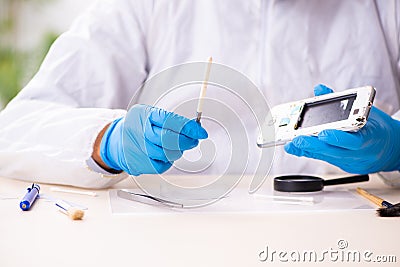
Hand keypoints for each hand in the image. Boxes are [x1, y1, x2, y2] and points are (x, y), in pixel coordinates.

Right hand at [98, 104, 207, 174]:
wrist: (117, 141)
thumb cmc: (139, 127)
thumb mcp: (151, 115)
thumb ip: (171, 120)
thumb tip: (194, 128)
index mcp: (144, 115)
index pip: (170, 121)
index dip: (188, 128)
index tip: (201, 132)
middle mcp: (139, 131)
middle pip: (169, 139)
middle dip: (187, 141)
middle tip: (194, 140)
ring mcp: (138, 149)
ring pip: (167, 153)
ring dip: (178, 151)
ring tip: (177, 146)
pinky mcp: (139, 164)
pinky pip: (162, 165)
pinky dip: (168, 160)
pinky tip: (166, 154)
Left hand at [284, 84, 399, 173]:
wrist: (391, 149)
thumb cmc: (376, 128)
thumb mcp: (364, 111)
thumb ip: (340, 101)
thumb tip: (320, 89)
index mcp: (369, 136)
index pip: (353, 140)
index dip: (337, 137)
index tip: (323, 133)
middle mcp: (359, 152)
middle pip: (334, 151)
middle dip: (314, 145)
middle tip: (297, 139)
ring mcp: (352, 161)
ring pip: (327, 157)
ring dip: (308, 150)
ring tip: (292, 143)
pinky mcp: (345, 166)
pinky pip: (326, 160)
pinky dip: (311, 153)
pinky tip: (298, 148)